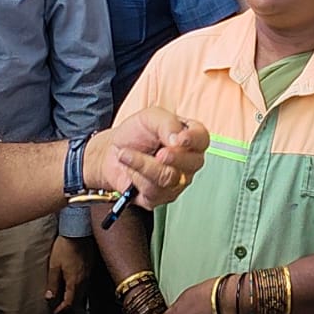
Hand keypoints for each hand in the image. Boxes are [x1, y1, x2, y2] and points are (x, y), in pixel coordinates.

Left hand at [45, 235, 92, 313]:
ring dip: (75, 296)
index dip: (62, 308)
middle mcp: (83, 279)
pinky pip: (86, 281)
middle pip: (78, 298)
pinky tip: (74, 282)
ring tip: (67, 296)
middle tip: (61, 307)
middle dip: (70, 304)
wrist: (78, 232)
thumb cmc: (64, 247)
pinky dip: (80, 286)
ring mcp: (88, 273)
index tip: (56, 312)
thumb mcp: (54, 265)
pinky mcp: (90, 266)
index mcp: (74, 281)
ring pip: (83, 290)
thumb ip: (52, 283)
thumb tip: (49, 297)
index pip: (70, 301)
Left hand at [86, 109, 208, 209]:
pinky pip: (153, 191)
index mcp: (189, 138)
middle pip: (192, 163)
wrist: (111, 151)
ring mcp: (176, 181)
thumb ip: (167, 123)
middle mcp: (187, 162)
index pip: (202, 139)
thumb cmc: (134, 133)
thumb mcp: (150, 117)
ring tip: (127, 154)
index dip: (193, 140)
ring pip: (169, 178)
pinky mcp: (160, 196)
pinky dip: (136, 177)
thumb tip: (178, 139)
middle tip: (157, 152)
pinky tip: (130, 168)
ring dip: (143, 165)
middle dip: (172, 157)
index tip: (179, 139)